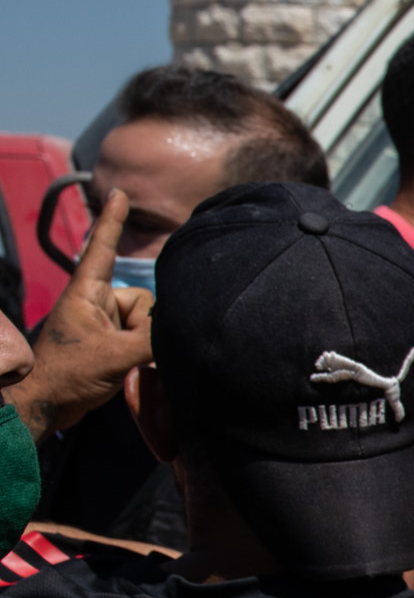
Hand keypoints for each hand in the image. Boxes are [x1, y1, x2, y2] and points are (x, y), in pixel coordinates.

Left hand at [11, 190, 148, 437]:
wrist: (45, 405)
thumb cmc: (67, 375)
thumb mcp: (113, 356)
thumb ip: (152, 340)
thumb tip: (183, 331)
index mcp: (86, 294)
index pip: (102, 249)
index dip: (112, 221)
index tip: (118, 192)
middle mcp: (95, 303)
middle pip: (142, 300)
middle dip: (144, 327)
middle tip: (124, 353)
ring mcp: (102, 323)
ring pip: (146, 322)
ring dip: (144, 345)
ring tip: (124, 365)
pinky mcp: (107, 342)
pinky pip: (140, 338)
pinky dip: (143, 354)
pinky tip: (134, 371)